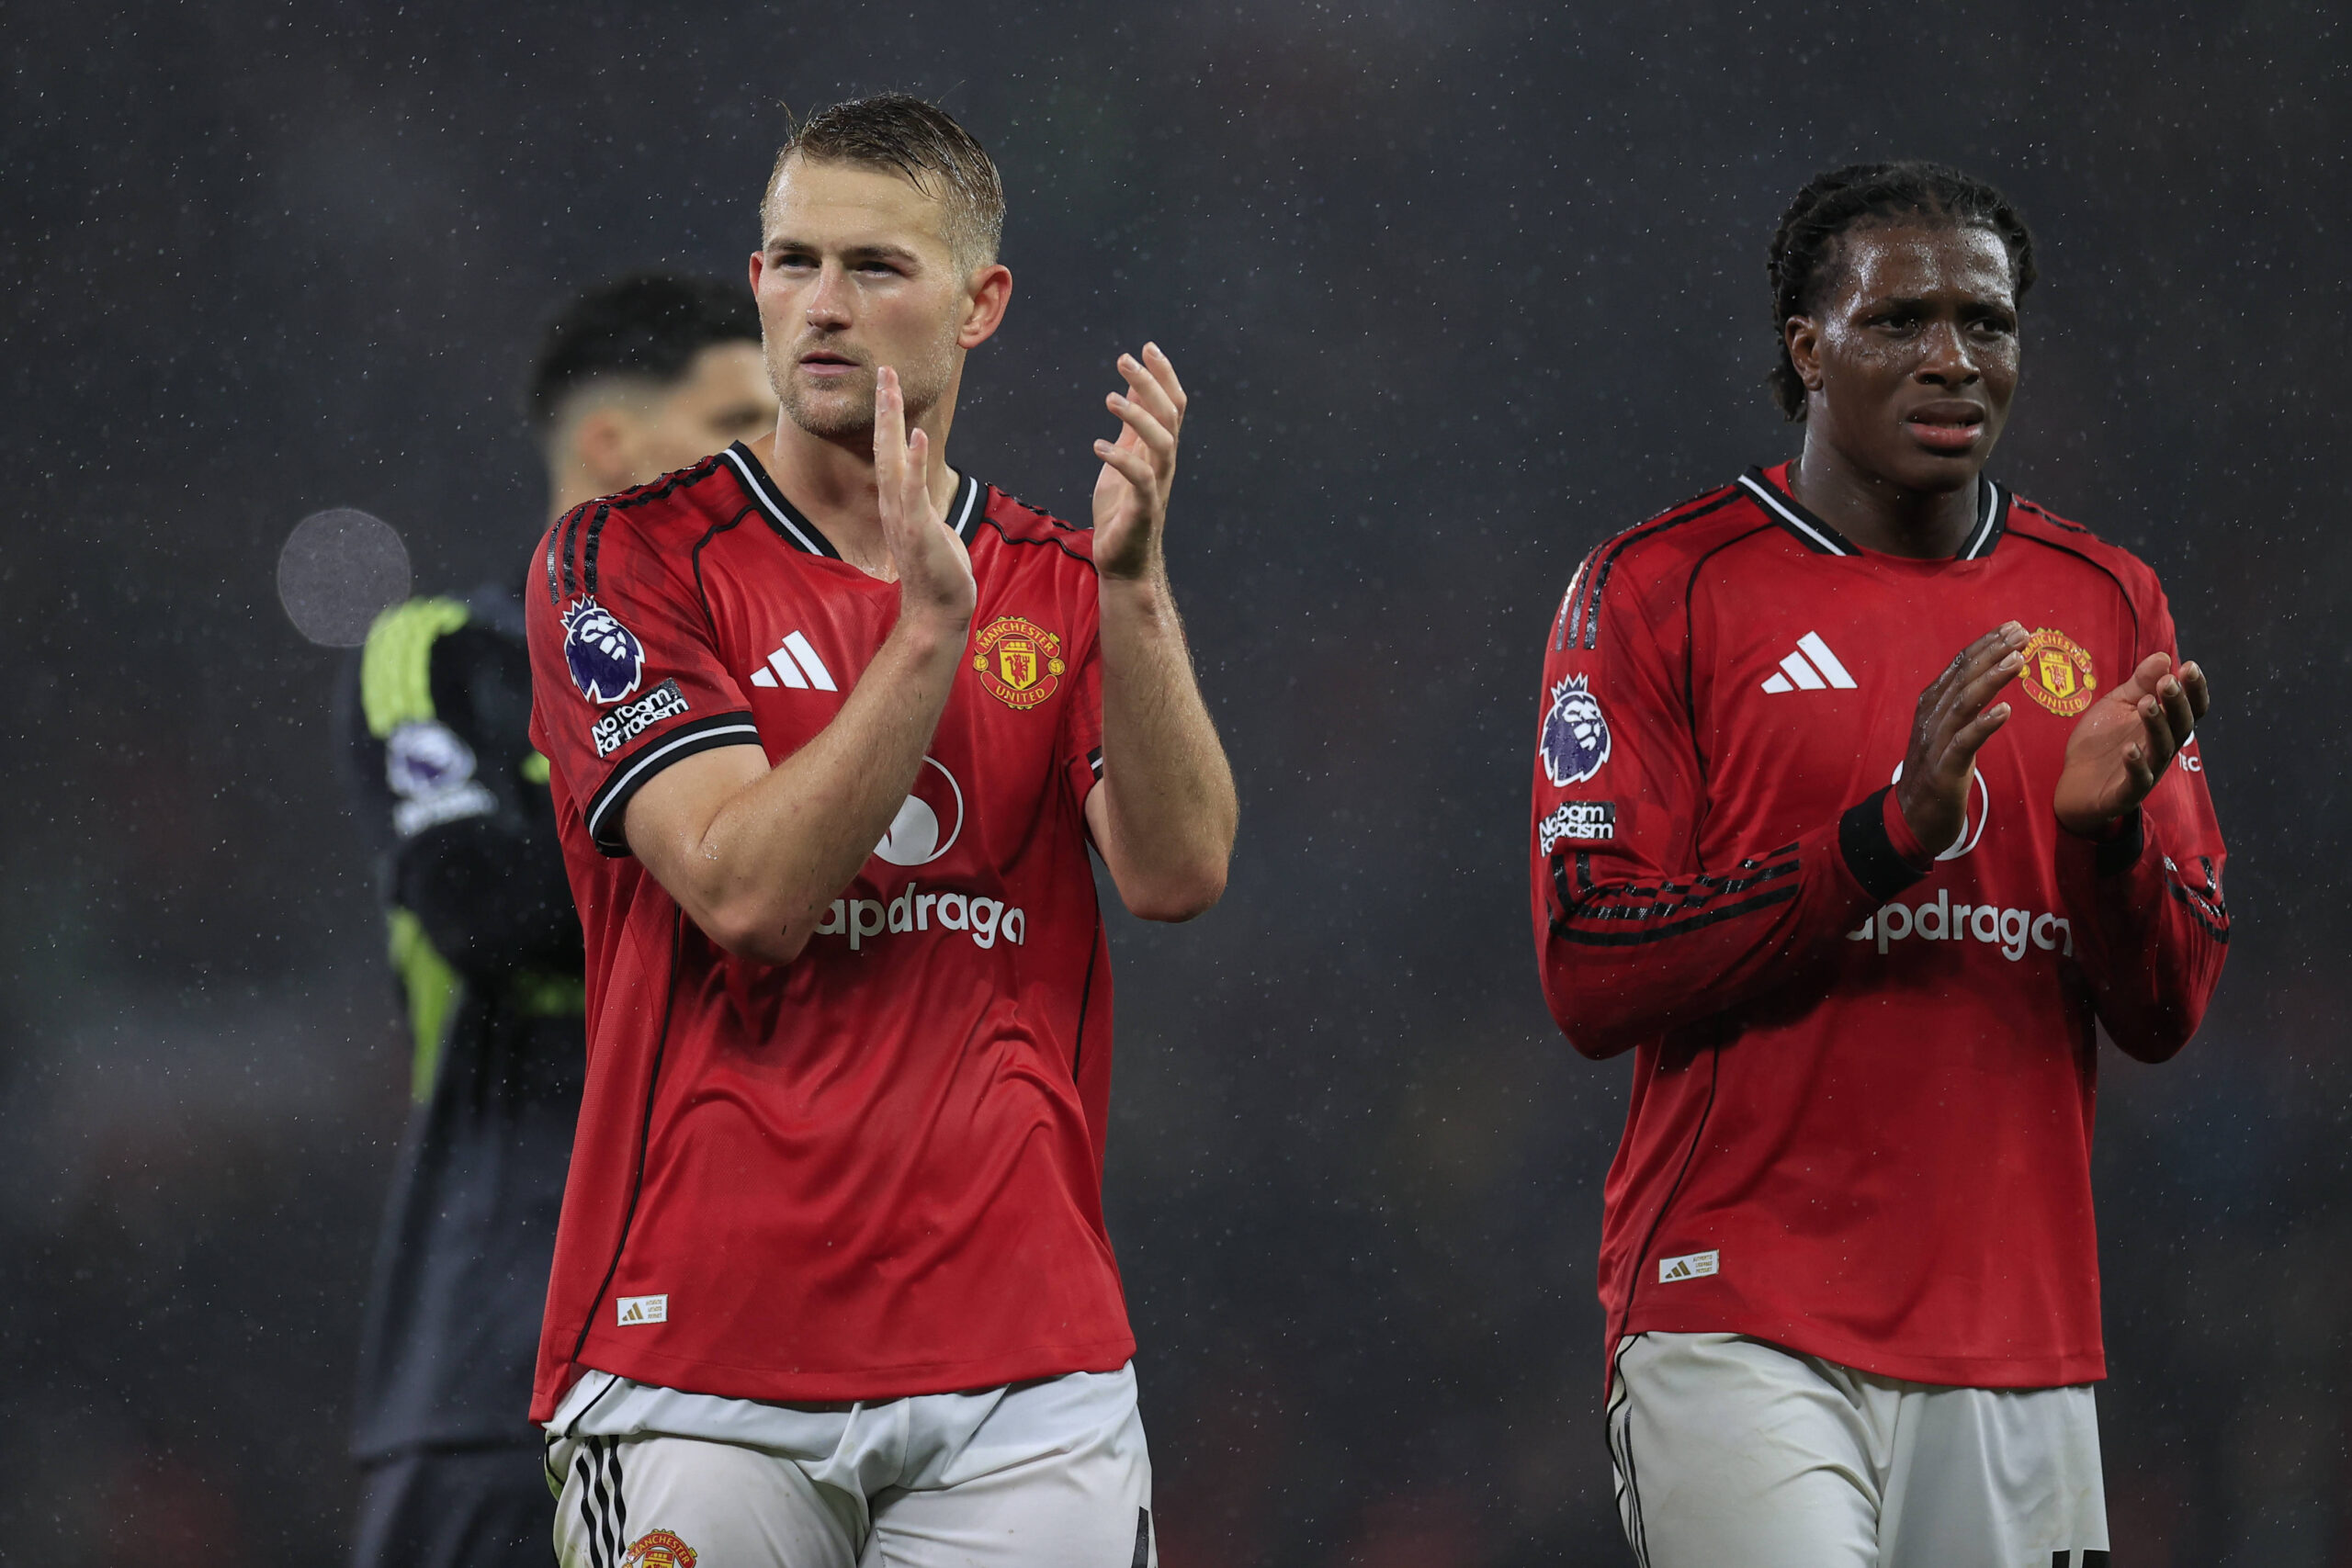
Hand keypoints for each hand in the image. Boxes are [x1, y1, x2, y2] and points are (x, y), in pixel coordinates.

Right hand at [873, 366, 973, 626]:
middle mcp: (894, 503)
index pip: (890, 451)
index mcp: (898, 502)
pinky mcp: (917, 526)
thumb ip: (925, 515)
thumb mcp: (931, 533)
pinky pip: (914, 488)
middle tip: (883, 370)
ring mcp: (902, 514)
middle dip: (884, 406)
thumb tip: (928, 512)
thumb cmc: (937, 575)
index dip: (888, 418)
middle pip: (885, 445)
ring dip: (891, 422)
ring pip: (893, 458)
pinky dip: (915, 460)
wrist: (938, 611)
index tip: (888, 385)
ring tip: (890, 388)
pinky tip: (917, 435)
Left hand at [1091, 343, 1185, 581]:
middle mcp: (1164, 464)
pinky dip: (1121, 460)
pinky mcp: (1144, 510)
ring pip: (1163, 442)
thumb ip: (1131, 424)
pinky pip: (1141, 480)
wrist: (1123, 560)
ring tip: (1111, 398)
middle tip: (1125, 358)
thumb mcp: (1124, 455)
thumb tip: (1131, 385)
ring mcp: (1157, 486)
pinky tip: (1097, 446)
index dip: (1163, 375)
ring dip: (1139, 417)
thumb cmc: (1122, 509)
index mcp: (1159, 450)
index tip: (1147, 347)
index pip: (1172, 404)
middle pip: (1170, 415)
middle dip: (1150, 383)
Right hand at [1896, 622, 2026, 855]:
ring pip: (1963, 704)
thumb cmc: (1936, 773)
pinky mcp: (1944, 769)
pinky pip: (1964, 743)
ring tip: (2017, 661)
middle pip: (1962, 678)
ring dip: (1990, 680)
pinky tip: (2005, 712)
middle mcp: (1930, 718)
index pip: (1959, 666)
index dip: (1985, 644)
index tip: (2013, 627)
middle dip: (1992, 652)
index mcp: (1931, 706)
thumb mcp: (1947, 731)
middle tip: (2021, 633)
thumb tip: (1987, 676)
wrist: (1911, 819)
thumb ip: (1962, 706)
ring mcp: (1935, 742)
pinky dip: (1983, 725)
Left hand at [2054, 652, 2208, 835]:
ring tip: (2147, 704)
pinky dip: (2135, 765)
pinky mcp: (2125, 793)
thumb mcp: (2118, 706)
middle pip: (2180, 726)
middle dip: (2177, 702)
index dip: (2194, 689)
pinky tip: (2129, 749)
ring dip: (2157, 726)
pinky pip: (2137, 781)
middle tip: (2169, 681)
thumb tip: (2163, 657)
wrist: (2073, 785)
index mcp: (2163, 726)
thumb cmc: (2101, 742)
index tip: (2189, 666)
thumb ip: (2140, 684)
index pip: (2189, 708)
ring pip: (2161, 749)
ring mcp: (2146, 772)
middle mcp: (2160, 748)